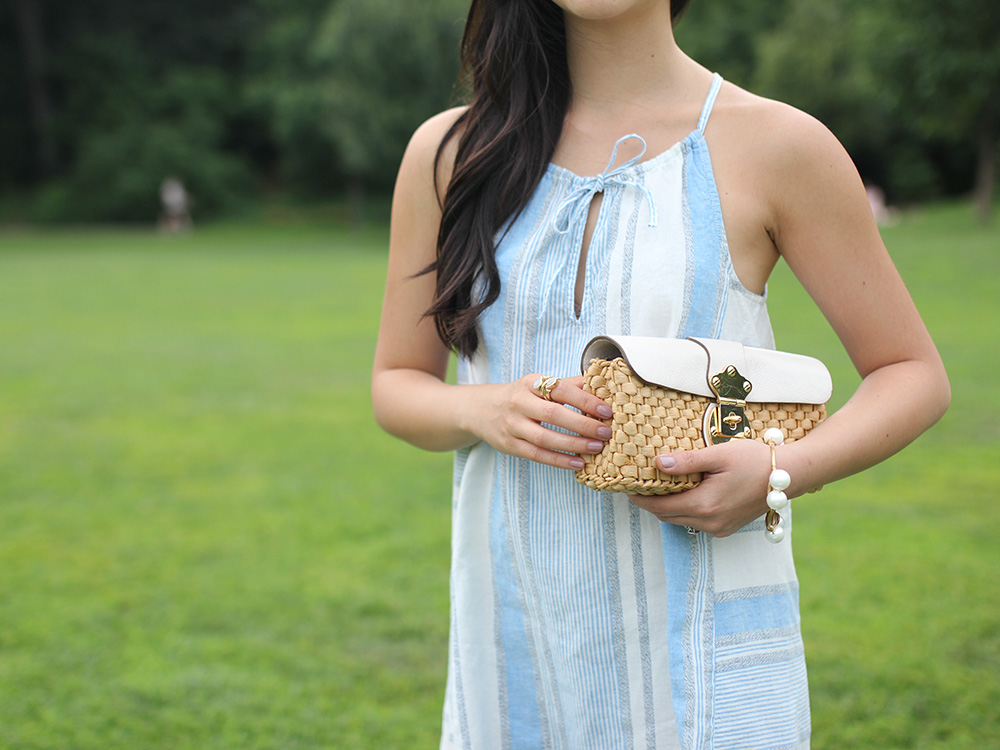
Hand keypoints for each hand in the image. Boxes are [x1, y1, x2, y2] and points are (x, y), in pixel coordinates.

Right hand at [469, 374, 613, 469]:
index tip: (606, 410)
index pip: (561, 390)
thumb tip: (600, 383)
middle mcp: (519, 403)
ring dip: (574, 444)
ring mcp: (513, 426)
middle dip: (582, 424)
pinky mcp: (509, 445)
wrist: (480, 409)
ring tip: (596, 448)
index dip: (584, 400)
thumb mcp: (537, 384)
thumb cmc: (519, 396)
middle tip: (605, 432)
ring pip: (545, 438)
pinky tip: (578, 462)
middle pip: (553, 415)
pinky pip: (537, 455)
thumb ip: (567, 385)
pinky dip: (559, 460)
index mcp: (530, 383)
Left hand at [628, 439, 774, 536]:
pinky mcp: (727, 528)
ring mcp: (719, 529)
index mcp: (704, 506)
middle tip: (637, 483)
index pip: (658, 507)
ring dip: (667, 506)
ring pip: (681, 520)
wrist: (788, 475)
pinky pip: (696, 522)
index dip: (639, 498)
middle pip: (666, 516)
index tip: (626, 486)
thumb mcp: (718, 455)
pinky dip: (685, 509)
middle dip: (650, 502)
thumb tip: (657, 464)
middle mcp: (709, 523)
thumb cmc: (754, 460)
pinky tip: (683, 492)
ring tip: (657, 486)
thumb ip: (687, 461)